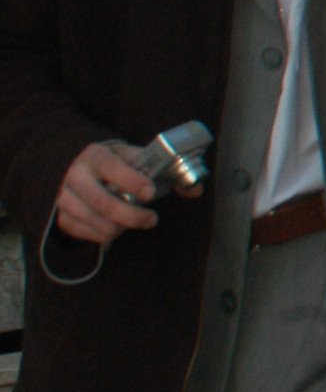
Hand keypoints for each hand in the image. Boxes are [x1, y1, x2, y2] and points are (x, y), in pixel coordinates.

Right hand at [54, 139, 182, 243]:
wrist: (80, 168)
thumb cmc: (117, 164)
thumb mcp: (136, 158)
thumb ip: (166, 170)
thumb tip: (196, 189)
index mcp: (97, 156)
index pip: (112, 167)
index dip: (132, 181)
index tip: (151, 193)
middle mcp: (76, 176)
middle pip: (103, 202)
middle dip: (132, 215)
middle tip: (152, 219)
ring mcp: (65, 198)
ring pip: (95, 221)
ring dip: (121, 227)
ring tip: (137, 221)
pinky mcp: (62, 216)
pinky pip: (86, 233)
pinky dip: (106, 235)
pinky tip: (118, 227)